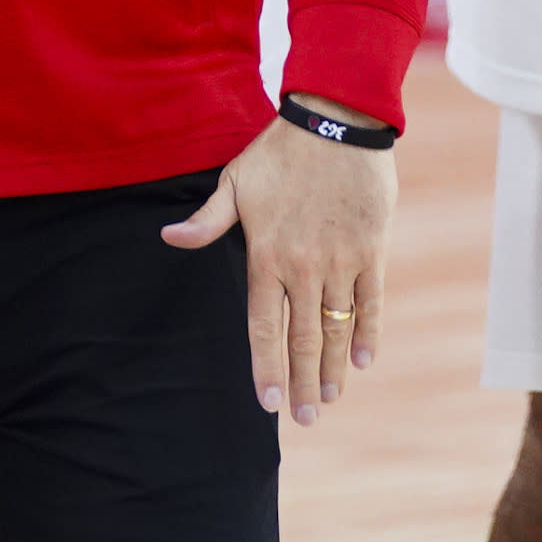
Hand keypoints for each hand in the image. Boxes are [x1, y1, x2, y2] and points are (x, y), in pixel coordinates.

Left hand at [161, 115, 394, 422]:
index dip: (266, 368)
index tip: (269, 403)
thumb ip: (207, 221)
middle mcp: (303, 266)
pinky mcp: (372, 250)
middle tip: (306, 419)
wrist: (336, 122)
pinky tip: (363, 360)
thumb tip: (169, 238)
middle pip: (303, 337)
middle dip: (304, 383)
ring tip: (331, 398)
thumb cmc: (279, 152)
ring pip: (336, 327)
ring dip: (334, 368)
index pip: (263, 326)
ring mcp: (341, 260)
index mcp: (266, 255)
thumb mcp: (234, 182)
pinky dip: (367, 332)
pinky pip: (370, 301)